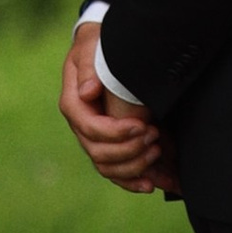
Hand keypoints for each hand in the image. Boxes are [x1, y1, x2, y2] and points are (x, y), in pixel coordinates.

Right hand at [59, 20, 175, 195]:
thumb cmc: (97, 48)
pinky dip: (133, 181)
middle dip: (129, 150)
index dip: (116, 132)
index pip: (90, 128)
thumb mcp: (90, 48)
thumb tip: (87, 92)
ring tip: (157, 151)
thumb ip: (88, 68)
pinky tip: (151, 184)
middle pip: (99, 153)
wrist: (102, 52)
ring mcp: (93, 139)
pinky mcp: (109, 146)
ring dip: (134, 165)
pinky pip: (116, 172)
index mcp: (74, 104)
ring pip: (108, 167)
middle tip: (154, 135)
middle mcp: (81, 126)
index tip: (142, 125)